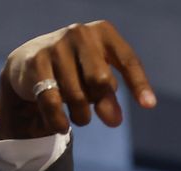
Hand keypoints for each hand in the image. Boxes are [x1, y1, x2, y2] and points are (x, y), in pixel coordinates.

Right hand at [0, 21, 155, 139]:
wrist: (31, 62)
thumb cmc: (77, 70)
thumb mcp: (98, 77)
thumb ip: (109, 96)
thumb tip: (114, 120)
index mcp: (103, 32)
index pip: (127, 60)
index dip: (139, 84)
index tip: (149, 105)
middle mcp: (80, 34)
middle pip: (100, 80)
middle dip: (104, 104)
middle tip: (107, 118)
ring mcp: (56, 47)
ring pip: (77, 96)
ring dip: (81, 116)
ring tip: (80, 117)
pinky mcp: (36, 64)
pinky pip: (53, 103)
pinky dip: (59, 121)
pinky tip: (62, 128)